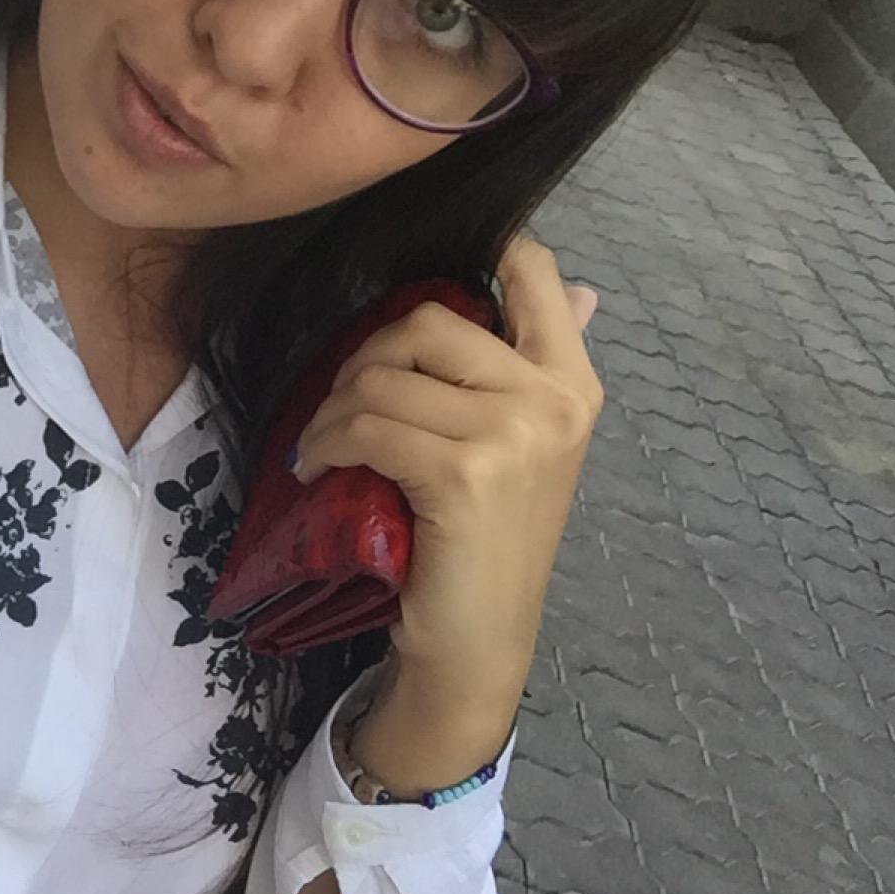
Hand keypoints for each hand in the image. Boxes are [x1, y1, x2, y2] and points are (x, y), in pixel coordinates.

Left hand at [288, 237, 603, 717]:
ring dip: (332, 409)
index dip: (481, 255)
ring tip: (322, 443)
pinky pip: (366, 427)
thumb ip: (536, 366)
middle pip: (431, 320)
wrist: (478, 638)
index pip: (535, 273)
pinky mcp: (463, 475)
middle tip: (344, 403)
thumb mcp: (525, 448)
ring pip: (384, 377)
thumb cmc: (488, 540)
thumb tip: (578, 289)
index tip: (424, 277)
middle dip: (367, 355)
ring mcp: (512, 436)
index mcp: (573, 382)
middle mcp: (553, 400)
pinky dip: (325, 443)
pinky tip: (316, 466)